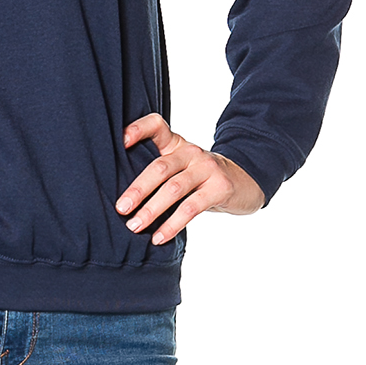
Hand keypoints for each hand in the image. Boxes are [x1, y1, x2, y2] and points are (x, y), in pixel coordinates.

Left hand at [116, 114, 263, 242]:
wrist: (244, 182)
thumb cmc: (201, 179)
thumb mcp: (181, 167)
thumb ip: (159, 173)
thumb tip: (123, 200)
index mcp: (177, 144)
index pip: (157, 126)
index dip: (139, 129)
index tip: (121, 141)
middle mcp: (191, 152)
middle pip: (160, 167)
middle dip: (138, 189)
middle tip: (121, 208)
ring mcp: (207, 168)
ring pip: (174, 189)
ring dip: (151, 210)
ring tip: (135, 226)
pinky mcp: (220, 188)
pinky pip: (191, 208)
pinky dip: (172, 225)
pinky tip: (159, 237)